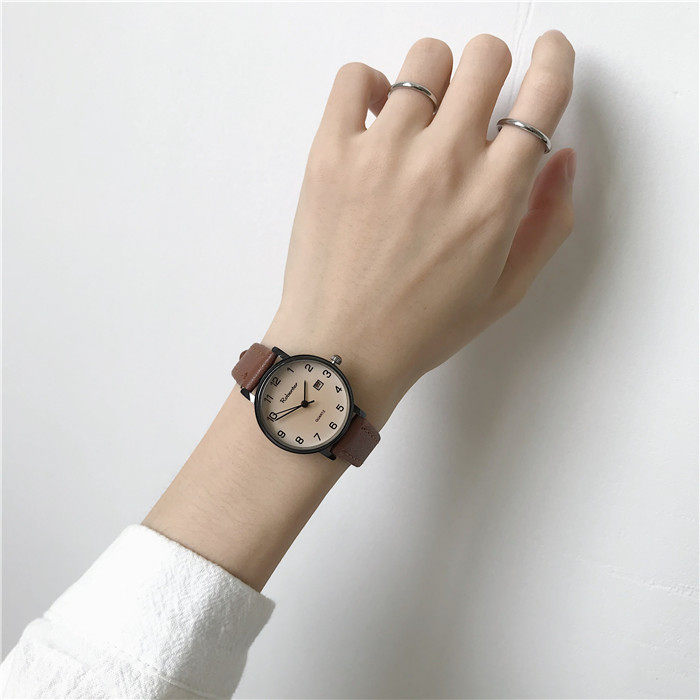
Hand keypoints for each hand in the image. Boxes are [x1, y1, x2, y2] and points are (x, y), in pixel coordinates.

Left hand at [264, 31, 574, 426]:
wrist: (342, 349)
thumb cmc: (422, 328)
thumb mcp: (505, 289)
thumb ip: (548, 221)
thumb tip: (561, 156)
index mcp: (495, 196)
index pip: (543, 95)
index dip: (555, 60)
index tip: (549, 53)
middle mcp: (445, 162)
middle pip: (486, 58)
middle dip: (492, 68)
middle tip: (476, 98)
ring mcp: (384, 152)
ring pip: (426, 59)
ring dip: (436, 77)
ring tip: (422, 116)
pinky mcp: (332, 154)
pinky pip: (355, 77)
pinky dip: (371, 83)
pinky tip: (376, 117)